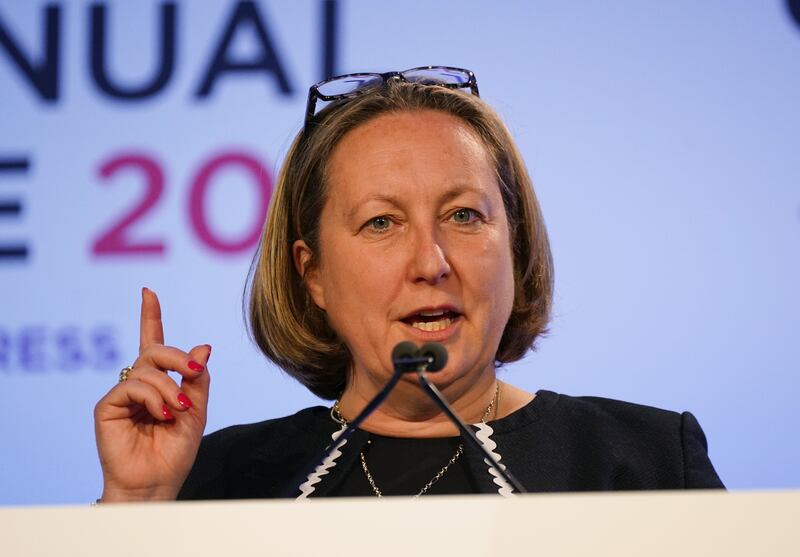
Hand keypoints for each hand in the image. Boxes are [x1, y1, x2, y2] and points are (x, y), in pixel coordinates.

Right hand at [94, 288, 210, 501]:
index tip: (148, 291)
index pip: (153, 342)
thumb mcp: (197, 411)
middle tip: (193, 370)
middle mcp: (138, 384)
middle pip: (155, 351)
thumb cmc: (175, 451)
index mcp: (159, 382)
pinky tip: (162, 415)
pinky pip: (131, 387)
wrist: (158, 482)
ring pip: (146, 369)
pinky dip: (152, 398)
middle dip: (176, 356)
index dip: (151, 316)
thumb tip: (204, 346)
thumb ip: (197, 379)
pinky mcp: (106, 407)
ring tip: (176, 410)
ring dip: (169, 387)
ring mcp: (121, 394)